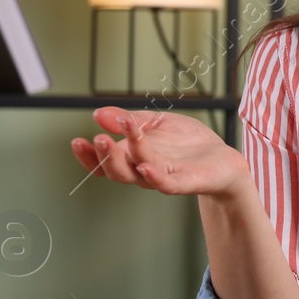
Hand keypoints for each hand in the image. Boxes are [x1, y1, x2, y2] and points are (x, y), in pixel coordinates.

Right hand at [69, 107, 246, 197]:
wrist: (223, 158)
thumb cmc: (188, 143)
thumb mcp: (157, 123)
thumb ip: (130, 121)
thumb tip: (98, 113)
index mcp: (133, 158)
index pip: (104, 163)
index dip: (88, 156)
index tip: (76, 141)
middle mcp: (144, 171)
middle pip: (116, 171)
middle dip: (103, 156)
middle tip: (96, 138)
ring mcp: (164, 178)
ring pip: (137, 175)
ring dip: (122, 161)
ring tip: (110, 143)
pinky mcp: (185, 182)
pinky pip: (167, 184)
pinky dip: (155, 178)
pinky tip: (145, 166)